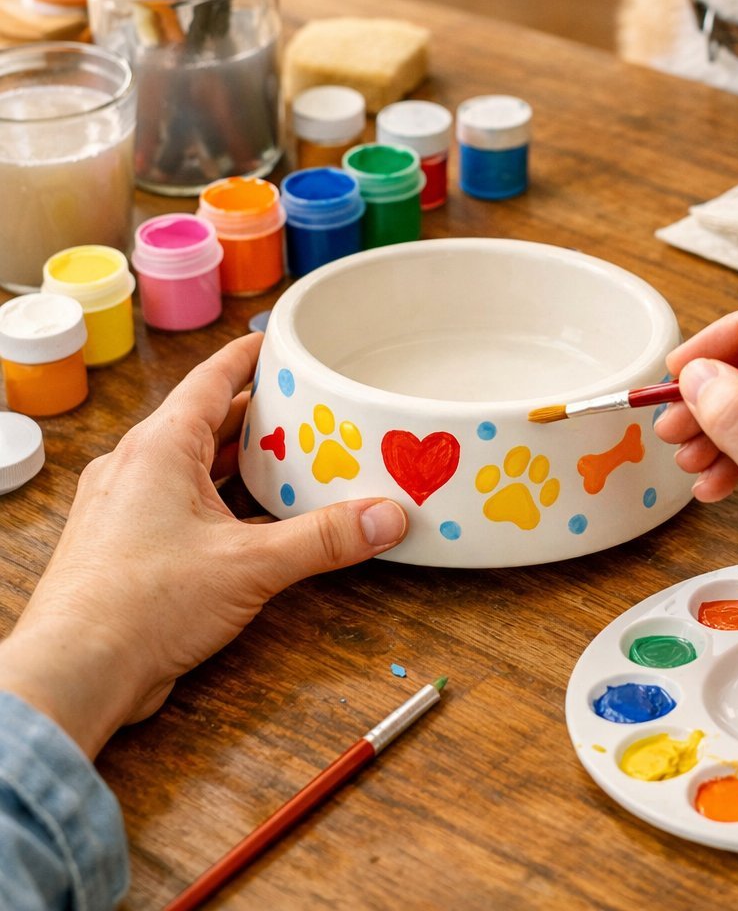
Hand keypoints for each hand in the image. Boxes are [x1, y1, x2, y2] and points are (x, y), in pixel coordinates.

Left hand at [0, 334, 406, 758]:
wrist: (74, 674)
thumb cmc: (140, 605)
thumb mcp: (250, 564)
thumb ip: (322, 538)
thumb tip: (384, 518)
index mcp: (160, 445)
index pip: (213, 378)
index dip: (250, 356)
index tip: (279, 341)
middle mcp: (137, 466)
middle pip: (207, 423)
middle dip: (257, 418)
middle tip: (307, 411)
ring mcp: (126, 507)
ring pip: (193, 468)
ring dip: (239, 467)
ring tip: (291, 465)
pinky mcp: (125, 546)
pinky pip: (180, 506)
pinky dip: (219, 505)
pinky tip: (252, 525)